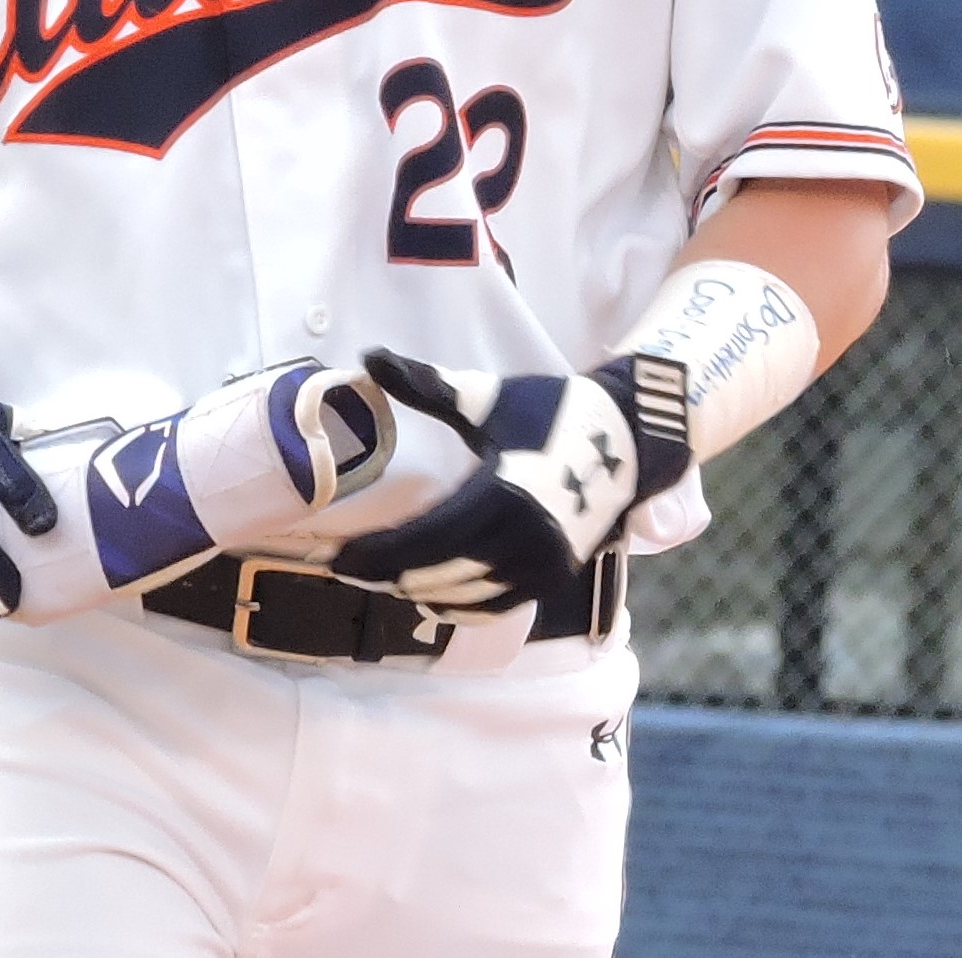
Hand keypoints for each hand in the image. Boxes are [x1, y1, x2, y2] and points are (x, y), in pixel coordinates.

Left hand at [331, 349, 688, 618]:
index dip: (372, 555)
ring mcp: (539, 565)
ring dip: (412, 589)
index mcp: (503, 492)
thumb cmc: (551, 411)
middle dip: (381, 573)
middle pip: (430, 574)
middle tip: (343, 566)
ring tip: (378, 575)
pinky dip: (454, 606)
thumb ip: (426, 384)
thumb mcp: (488, 397)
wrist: (628, 437)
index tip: (333, 557)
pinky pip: (490, 608)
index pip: (419, 541)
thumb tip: (370, 354)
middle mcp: (522, 538)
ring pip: (457, 596)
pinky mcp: (550, 579)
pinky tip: (426, 592)